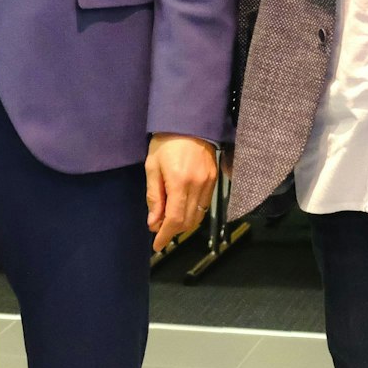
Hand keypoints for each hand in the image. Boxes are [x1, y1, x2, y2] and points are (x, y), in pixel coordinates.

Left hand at [145, 133, 216, 251]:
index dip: (165, 235)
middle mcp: (198, 185)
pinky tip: (182, 208)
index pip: (175, 219)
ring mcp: (209, 183)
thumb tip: (153, 222)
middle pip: (188, 221)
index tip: (157, 245)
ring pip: (198, 216)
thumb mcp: (152, 167)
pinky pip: (205, 205)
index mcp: (180, 182)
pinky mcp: (215, 179)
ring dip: (183, 223)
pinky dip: (193, 212)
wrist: (189, 122)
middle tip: (159, 228)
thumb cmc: (166, 142)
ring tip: (168, 219)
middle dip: (173, 230)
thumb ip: (154, 197)